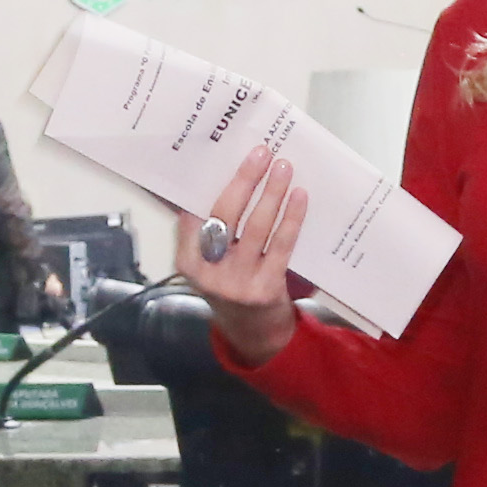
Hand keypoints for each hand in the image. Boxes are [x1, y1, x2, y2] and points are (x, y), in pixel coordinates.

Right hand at [170, 149, 306, 362]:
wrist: (253, 334)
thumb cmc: (230, 286)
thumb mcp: (209, 264)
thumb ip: (207, 232)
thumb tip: (221, 179)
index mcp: (187, 262)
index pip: (193, 215)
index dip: (208, 184)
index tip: (224, 155)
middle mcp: (208, 272)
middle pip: (225, 214)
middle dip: (244, 179)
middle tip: (261, 152)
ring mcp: (237, 282)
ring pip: (256, 227)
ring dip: (271, 192)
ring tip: (283, 167)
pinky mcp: (265, 288)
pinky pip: (281, 245)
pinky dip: (291, 218)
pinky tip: (299, 197)